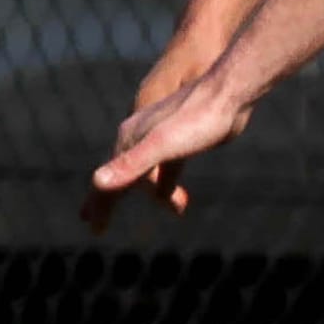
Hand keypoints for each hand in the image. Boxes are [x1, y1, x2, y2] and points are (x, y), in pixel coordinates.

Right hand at [89, 68, 252, 212]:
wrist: (229, 94)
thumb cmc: (197, 120)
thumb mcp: (161, 145)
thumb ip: (131, 165)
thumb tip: (97, 183)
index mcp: (130, 140)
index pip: (108, 180)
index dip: (98, 205)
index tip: (94, 229)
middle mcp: (140, 137)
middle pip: (119, 176)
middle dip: (105, 200)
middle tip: (94, 224)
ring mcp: (161, 138)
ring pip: (144, 174)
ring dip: (137, 195)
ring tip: (130, 212)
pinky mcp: (183, 141)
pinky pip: (167, 170)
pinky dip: (165, 188)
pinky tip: (176, 202)